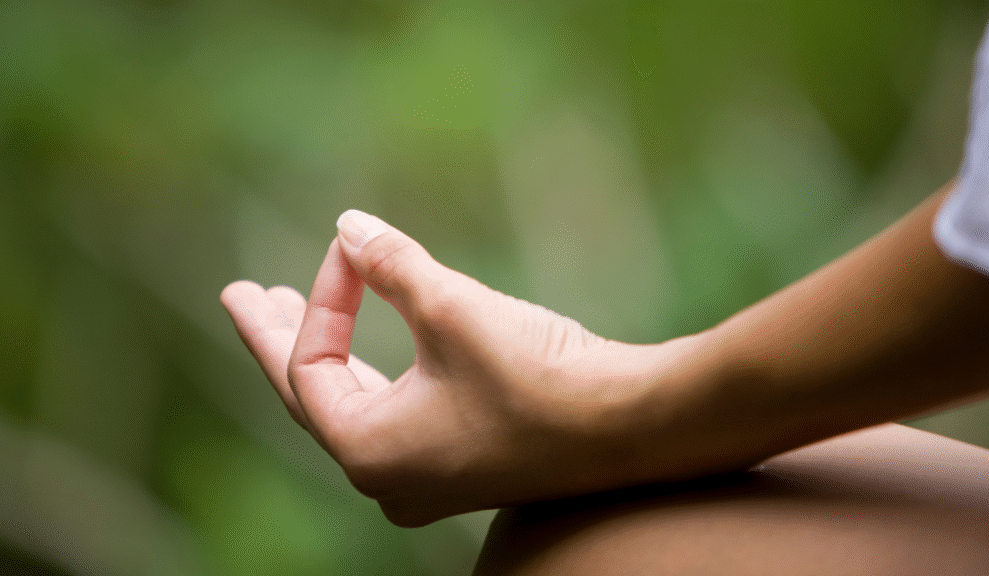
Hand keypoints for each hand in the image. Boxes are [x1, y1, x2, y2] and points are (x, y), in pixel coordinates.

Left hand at [221, 211, 689, 526]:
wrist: (635, 427)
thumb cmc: (539, 376)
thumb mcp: (451, 309)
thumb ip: (389, 266)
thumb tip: (349, 226)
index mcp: (367, 451)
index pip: (310, 366)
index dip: (322, 298)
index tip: (351, 246)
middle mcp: (387, 477)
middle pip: (315, 395)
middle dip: (282, 338)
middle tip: (247, 295)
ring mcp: (426, 476)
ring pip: (355, 405)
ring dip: (330, 353)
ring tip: (301, 309)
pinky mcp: (462, 463)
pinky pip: (393, 412)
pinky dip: (374, 372)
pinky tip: (371, 350)